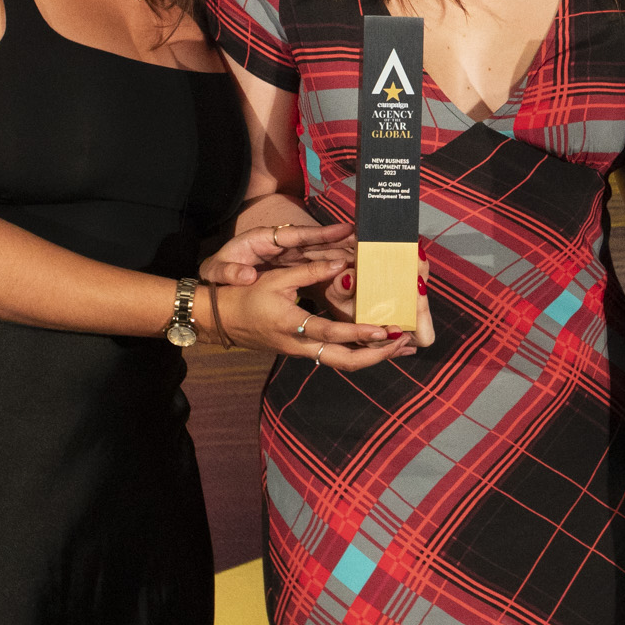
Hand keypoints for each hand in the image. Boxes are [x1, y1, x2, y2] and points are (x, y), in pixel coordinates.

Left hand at [200, 219, 356, 285]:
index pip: (297, 235)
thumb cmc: (216, 272)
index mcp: (263, 239)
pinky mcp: (289, 267)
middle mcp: (280, 245)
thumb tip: (247, 276)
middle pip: (313, 242)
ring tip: (363, 254)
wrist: (214, 281)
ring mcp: (287, 256)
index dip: (321, 233)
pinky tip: (347, 270)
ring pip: (317, 253)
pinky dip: (329, 266)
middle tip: (365, 241)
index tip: (345, 230)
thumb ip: (229, 271)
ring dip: (338, 254)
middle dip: (338, 241)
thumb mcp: (216, 270)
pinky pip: (313, 265)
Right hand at [208, 257, 413, 367]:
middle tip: (404, 344)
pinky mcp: (303, 350)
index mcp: (293, 326)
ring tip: (401, 347)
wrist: (221, 319)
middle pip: (344, 362)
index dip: (359, 334)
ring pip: (342, 362)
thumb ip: (310, 270)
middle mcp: (300, 346)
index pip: (331, 335)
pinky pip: (335, 356)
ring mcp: (302, 351)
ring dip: (372, 356)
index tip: (385, 331)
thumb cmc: (246, 296)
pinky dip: (359, 352)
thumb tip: (342, 262)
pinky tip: (376, 344)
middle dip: (377, 356)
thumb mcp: (277, 278)